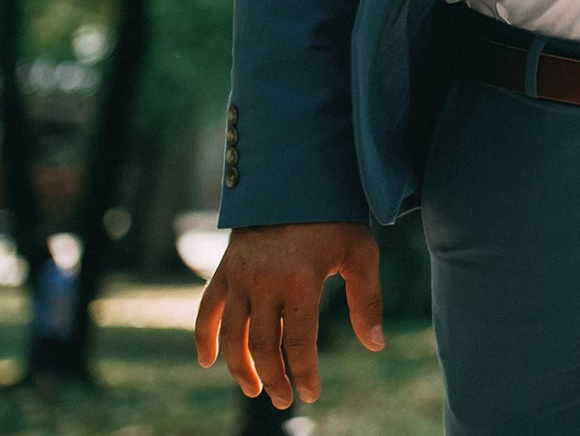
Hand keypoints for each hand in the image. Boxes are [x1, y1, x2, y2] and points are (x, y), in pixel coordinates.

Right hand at [193, 222, 384, 406]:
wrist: (296, 179)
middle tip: (282, 400)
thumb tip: (375, 346)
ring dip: (239, 367)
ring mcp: (239, 277)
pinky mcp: (224, 269)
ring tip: (254, 389)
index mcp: (299, 281)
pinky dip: (203, 337)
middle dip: (273, 378)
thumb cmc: (335, 218)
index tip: (311, 394)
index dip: (304, 373)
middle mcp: (264, 282)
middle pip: (262, 345)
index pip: (299, 342)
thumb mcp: (360, 253)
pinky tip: (207, 361)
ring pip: (232, 335)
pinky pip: (207, 309)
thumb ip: (367, 301)